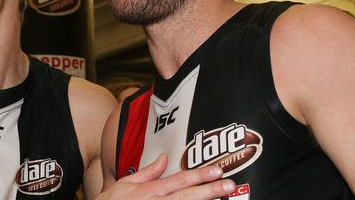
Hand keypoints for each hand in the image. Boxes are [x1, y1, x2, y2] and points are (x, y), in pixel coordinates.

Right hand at [98, 154, 234, 198]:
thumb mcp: (126, 183)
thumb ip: (148, 172)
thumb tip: (163, 159)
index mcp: (151, 190)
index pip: (180, 180)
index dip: (200, 175)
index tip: (216, 170)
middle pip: (189, 196)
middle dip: (210, 190)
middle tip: (228, 185)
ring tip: (223, 199)